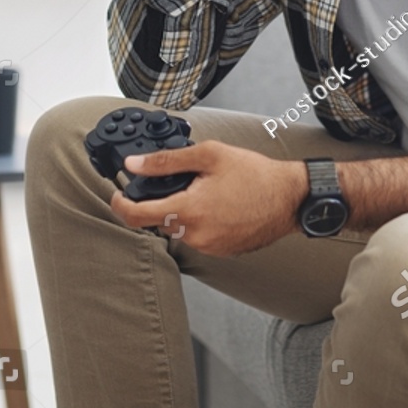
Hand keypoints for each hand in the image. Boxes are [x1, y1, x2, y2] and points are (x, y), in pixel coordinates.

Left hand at [108, 139, 307, 256]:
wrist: (291, 198)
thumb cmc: (256, 175)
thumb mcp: (208, 155)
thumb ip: (166, 161)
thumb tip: (135, 164)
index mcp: (190, 210)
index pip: (137, 216)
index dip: (120, 205)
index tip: (116, 195)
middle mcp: (197, 234)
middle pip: (159, 220)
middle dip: (163, 201)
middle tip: (182, 181)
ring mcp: (210, 246)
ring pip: (180, 228)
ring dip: (184, 211)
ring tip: (209, 191)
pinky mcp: (222, 251)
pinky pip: (199, 237)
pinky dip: (201, 221)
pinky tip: (220, 205)